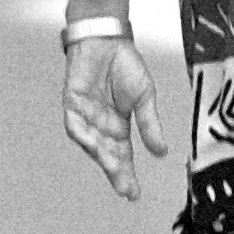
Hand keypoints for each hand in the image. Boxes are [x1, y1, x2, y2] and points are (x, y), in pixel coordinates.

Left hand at [60, 35, 170, 198]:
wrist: (108, 38)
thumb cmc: (126, 65)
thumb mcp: (145, 97)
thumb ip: (150, 125)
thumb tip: (162, 152)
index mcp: (118, 127)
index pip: (123, 157)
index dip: (127, 175)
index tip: (134, 194)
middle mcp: (100, 127)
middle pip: (107, 155)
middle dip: (115, 173)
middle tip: (125, 189)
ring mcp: (85, 116)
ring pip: (91, 143)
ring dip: (102, 156)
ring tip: (114, 168)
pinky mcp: (72, 103)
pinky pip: (74, 124)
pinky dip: (82, 135)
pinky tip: (93, 145)